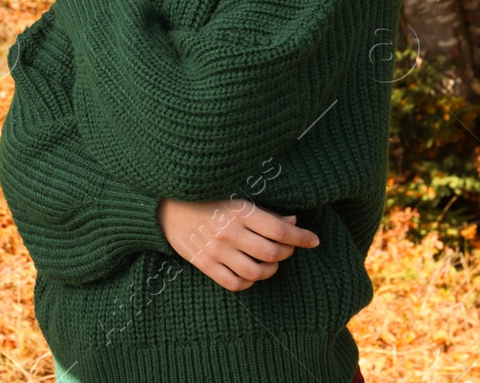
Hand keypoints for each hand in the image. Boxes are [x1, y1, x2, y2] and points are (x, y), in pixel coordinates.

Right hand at [157, 198, 319, 291]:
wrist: (165, 206)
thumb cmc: (204, 196)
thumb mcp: (235, 196)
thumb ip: (263, 211)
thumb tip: (292, 222)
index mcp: (239, 211)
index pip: (279, 230)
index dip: (301, 237)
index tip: (314, 240)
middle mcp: (229, 232)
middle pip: (271, 253)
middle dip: (287, 253)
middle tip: (289, 248)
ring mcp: (217, 251)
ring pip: (256, 272)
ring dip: (270, 269)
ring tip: (271, 262)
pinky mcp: (204, 264)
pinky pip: (234, 284)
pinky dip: (249, 283)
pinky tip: (251, 274)